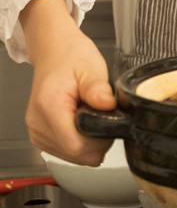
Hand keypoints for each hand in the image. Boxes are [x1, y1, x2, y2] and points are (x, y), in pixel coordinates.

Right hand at [22, 0, 114, 164]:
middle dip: (97, 141)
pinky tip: (81, 121)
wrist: (54, 51)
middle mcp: (37, 123)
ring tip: (89, 114)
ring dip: (88, 142)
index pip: (76, 145)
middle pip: (75, 155)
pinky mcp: (40, 136)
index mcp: (48, 106)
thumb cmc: (70, 56)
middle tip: (102, 115)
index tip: (109, 122)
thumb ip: (98, 89)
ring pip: (72, 157)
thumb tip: (107, 106)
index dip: (99, 140)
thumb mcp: (90, 67)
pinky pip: (66, 151)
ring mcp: (37, 132)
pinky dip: (79, 141)